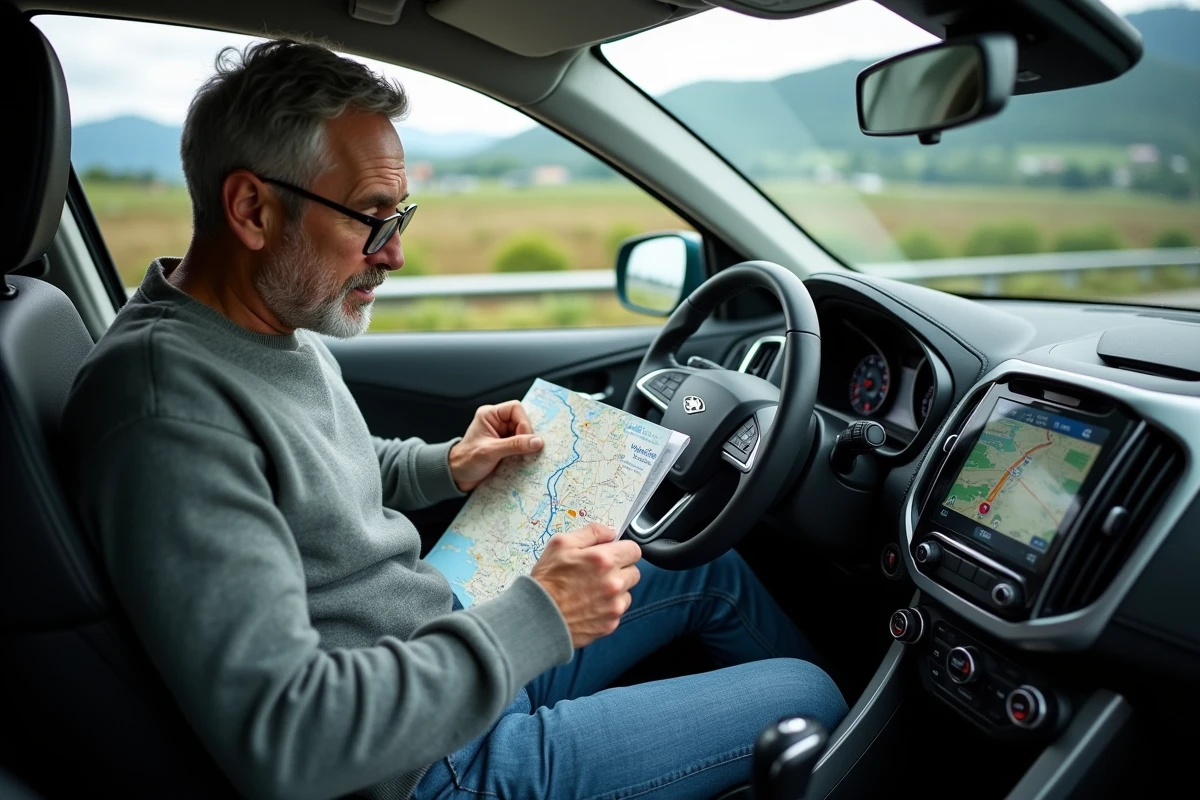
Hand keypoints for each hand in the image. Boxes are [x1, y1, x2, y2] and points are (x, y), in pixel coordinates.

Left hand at [449, 400, 543, 491]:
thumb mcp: (491, 452)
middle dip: (526, 436)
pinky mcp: (506, 446)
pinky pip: (521, 445)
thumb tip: (537, 442)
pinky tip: (523, 460)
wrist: (457, 477)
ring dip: (526, 446)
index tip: (525, 439)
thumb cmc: (466, 460)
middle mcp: (497, 422)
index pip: (515, 408)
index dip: (523, 422)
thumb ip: (514, 445)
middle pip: (522, 421)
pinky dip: (524, 453)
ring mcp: (502, 434)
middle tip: (527, 450)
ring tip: (525, 457)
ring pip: (524, 434)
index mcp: (490, 415)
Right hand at [530, 523, 641, 648]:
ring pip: (627, 593)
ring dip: (615, 590)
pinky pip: (618, 611)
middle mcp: (614, 583)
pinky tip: (589, 605)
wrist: (536, 617)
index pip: (634, 550)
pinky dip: (608, 608)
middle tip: (598, 573)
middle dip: (620, 570)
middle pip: (634, 572)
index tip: (613, 554)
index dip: (622, 550)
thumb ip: (591, 532)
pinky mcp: (611, 624)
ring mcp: (614, 606)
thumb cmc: (546, 580)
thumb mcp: (561, 544)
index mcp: (604, 560)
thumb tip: (610, 532)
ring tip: (591, 591)